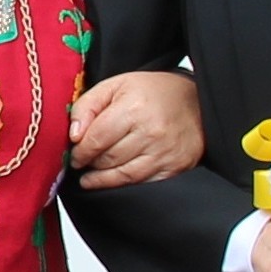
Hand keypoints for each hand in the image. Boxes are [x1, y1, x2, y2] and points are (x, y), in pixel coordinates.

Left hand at [69, 67, 203, 187]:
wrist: (198, 102)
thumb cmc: (154, 92)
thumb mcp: (116, 86)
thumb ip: (88, 106)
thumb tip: (73, 135)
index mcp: (134, 108)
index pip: (95, 139)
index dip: (79, 151)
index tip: (74, 154)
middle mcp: (151, 132)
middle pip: (107, 159)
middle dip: (89, 163)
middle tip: (82, 162)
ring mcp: (164, 153)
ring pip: (121, 176)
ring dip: (101, 178)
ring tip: (91, 176)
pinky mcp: (174, 168)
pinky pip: (141, 184)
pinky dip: (122, 185)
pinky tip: (113, 180)